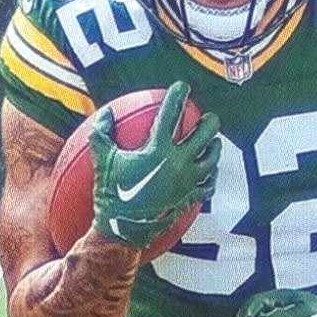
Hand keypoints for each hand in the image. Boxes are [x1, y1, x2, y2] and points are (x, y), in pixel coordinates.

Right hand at [88, 81, 220, 248]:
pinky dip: (211, 176)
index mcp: (158, 150)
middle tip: (208, 117)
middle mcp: (178, 164)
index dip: (178, 96)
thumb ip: (102, 133)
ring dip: (214, 148)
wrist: (123, 230)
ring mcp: (188, 182)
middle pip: (204, 135)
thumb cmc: (111, 194)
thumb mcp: (103, 161)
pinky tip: (210, 172)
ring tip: (214, 142)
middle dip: (209, 122)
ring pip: (212, 159)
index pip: (171, 114)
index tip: (182, 86)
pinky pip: (208, 185)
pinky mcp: (190, 199)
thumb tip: (106, 112)